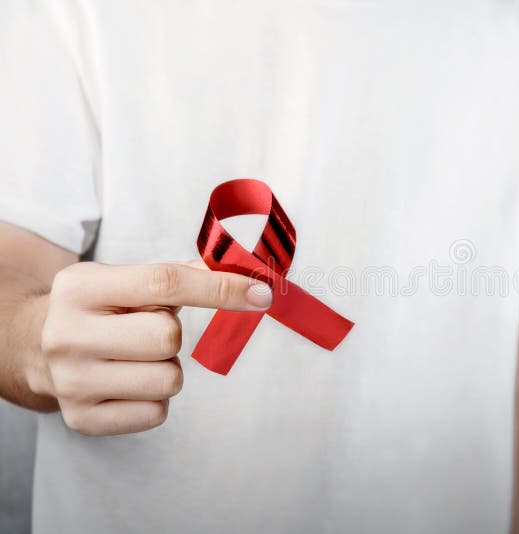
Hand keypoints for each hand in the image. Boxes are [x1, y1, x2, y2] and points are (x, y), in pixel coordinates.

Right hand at [32, 261, 271, 435]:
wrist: (33, 346)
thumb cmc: (100, 308)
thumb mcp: (125, 279)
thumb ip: (182, 275)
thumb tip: (246, 275)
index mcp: (81, 287)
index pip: (165, 283)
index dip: (221, 289)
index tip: (261, 294)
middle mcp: (67, 335)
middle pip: (167, 337)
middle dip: (172, 334)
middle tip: (148, 331)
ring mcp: (71, 382)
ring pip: (168, 380)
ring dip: (167, 369)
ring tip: (137, 358)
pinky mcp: (81, 419)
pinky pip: (157, 413)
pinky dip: (155, 398)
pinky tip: (130, 382)